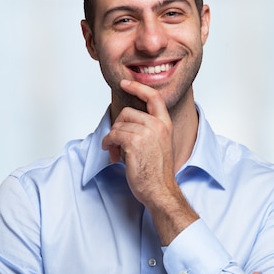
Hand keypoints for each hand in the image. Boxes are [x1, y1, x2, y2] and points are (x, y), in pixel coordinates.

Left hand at [101, 80, 197, 244]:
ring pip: (119, 125)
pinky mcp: (134, 142)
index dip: (138, 87)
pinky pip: (113, 135)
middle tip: (116, 143)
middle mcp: (158, 126)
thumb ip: (148, 129)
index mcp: (165, 124)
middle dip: (118, 126)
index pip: (153, 97)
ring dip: (111, 139)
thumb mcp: (159, 144)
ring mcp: (147, 133)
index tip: (125, 83)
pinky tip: (111, 154)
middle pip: (127, 112)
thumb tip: (125, 122)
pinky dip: (107, 144)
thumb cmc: (157, 172)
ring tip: (114, 152)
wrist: (160, 190)